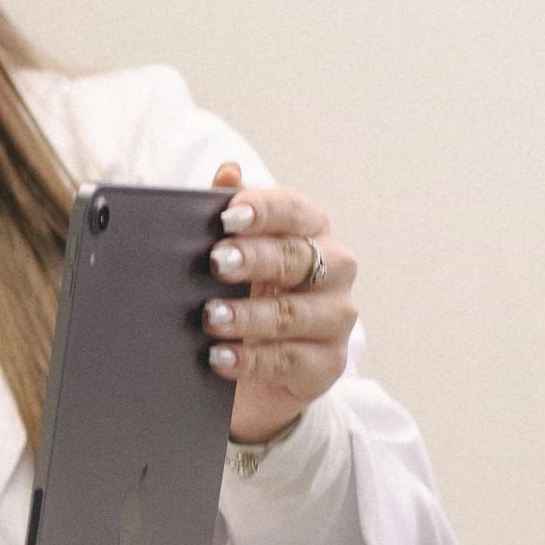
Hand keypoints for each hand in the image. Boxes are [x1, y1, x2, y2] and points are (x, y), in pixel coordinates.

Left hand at [203, 162, 357, 444]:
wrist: (254, 373)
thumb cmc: (243, 296)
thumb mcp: (229, 257)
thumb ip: (225, 215)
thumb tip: (227, 172)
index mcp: (308, 232)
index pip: (291, 211)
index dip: (261, 211)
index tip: (227, 216)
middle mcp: (332, 269)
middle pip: (295, 258)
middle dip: (253, 259)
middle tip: (214, 263)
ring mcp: (334, 317)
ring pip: (293, 313)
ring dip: (248, 315)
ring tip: (209, 317)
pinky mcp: (327, 363)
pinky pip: (290, 360)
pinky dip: (252, 359)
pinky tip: (219, 358)